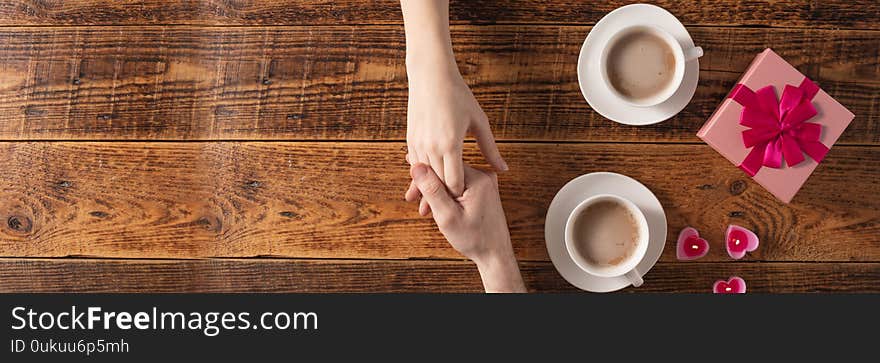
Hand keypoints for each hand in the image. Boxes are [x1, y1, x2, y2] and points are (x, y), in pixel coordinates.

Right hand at [404, 66, 507, 213]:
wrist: (430, 76)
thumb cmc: (458, 95)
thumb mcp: (479, 122)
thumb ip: (490, 149)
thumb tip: (503, 169)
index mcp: (451, 145)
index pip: (454, 182)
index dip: (459, 194)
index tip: (465, 203)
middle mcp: (432, 146)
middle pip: (438, 182)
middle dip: (442, 196)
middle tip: (447, 211)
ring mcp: (418, 143)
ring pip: (424, 175)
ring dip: (428, 188)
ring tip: (429, 204)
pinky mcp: (410, 138)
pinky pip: (415, 163)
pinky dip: (421, 173)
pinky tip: (424, 181)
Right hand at [409, 163, 524, 292]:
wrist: (494, 253)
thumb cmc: (474, 239)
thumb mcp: (448, 216)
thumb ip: (432, 190)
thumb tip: (417, 166)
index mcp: (478, 178)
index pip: (442, 165)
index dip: (423, 178)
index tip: (412, 193)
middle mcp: (483, 175)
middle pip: (446, 171)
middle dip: (428, 186)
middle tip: (412, 199)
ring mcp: (484, 182)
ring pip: (450, 178)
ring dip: (436, 192)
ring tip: (425, 208)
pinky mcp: (482, 188)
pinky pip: (458, 184)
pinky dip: (447, 195)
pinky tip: (438, 207)